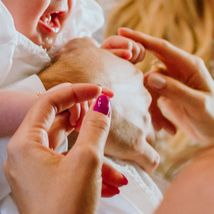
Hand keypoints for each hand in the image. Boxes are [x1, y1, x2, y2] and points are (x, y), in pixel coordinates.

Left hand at [5, 84, 128, 213]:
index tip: (102, 91)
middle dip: (85, 122)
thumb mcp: (87, 161)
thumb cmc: (67, 210)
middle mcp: (20, 156)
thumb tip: (101, 104)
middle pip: (54, 123)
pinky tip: (112, 185)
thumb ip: (95, 127)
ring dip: (92, 154)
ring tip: (117, 170)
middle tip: (106, 117)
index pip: (48, 101)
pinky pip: (64, 168)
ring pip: (64, 149)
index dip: (77, 91)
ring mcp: (29, 174)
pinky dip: (87, 170)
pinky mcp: (40, 189)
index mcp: (23, 143)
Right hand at [40, 38, 158, 172]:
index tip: (120, 113)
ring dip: (137, 142)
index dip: (130, 103)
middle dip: (134, 123)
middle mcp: (143, 98)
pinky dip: (145, 163)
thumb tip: (108, 48)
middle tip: (117, 132)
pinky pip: (151, 159)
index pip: (142, 93)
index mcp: (133, 77)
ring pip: (149, 136)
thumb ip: (104, 48)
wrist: (63, 94)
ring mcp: (142, 121)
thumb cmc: (69, 69)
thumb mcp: (85, 46)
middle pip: (146, 115)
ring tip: (121, 151)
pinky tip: (135, 167)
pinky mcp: (135, 145)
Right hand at [119, 27, 213, 142]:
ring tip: (159, 126)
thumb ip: (175, 90)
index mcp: (189, 65)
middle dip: (136, 75)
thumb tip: (151, 77)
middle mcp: (178, 69)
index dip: (141, 39)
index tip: (121, 31)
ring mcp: (172, 82)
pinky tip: (166, 129)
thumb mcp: (198, 105)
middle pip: (150, 64)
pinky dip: (154, 114)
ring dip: (150, 106)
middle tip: (123, 85)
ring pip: (148, 86)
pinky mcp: (167, 95)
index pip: (161, 47)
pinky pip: (151, 98)